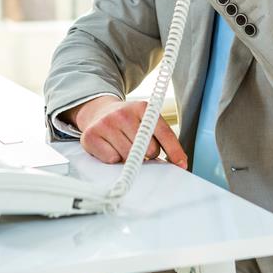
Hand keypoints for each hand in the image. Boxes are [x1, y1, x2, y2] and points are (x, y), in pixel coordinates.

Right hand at [67, 95, 187, 167]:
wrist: (98, 112)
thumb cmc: (127, 122)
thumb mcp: (146, 121)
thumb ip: (161, 138)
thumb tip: (178, 163)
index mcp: (143, 108)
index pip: (164, 133)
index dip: (174, 151)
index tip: (181, 164)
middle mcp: (124, 113)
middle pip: (148, 150)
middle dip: (147, 154)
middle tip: (139, 148)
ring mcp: (106, 123)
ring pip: (129, 157)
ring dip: (129, 158)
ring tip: (124, 146)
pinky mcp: (91, 135)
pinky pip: (111, 160)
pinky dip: (113, 159)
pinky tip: (111, 148)